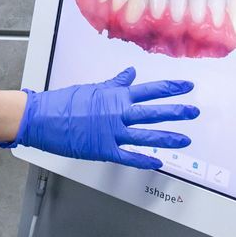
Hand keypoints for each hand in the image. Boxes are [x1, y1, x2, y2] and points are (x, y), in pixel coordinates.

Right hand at [6, 68, 196, 169]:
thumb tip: (130, 74)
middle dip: (177, 111)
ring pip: (147, 135)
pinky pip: (129, 157)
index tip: (186, 86)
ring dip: (168, 137)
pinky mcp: (104, 150)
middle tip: (194, 111)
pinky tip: (158, 163)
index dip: (171, 88)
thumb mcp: (92, 88)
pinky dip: (144, 160)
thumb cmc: (64, 103)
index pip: (150, 90)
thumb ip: (115, 84)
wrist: (42, 118)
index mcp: (115, 96)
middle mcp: (117, 113)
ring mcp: (112, 133)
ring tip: (185, 139)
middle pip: (154, 112)